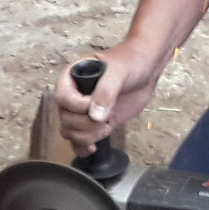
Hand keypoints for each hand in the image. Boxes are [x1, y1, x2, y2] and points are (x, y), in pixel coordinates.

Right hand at [54, 41, 161, 155]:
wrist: (145, 69)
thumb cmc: (130, 62)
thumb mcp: (119, 71)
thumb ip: (106, 90)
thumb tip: (94, 115)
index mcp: (72, 77)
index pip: (63, 99)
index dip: (78, 107)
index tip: (95, 104)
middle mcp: (74, 96)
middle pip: (65, 120)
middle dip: (86, 125)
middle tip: (106, 118)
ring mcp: (83, 111)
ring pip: (70, 132)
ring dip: (87, 136)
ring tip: (106, 127)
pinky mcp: (94, 123)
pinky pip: (78, 141)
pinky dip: (82, 148)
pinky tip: (93, 147)